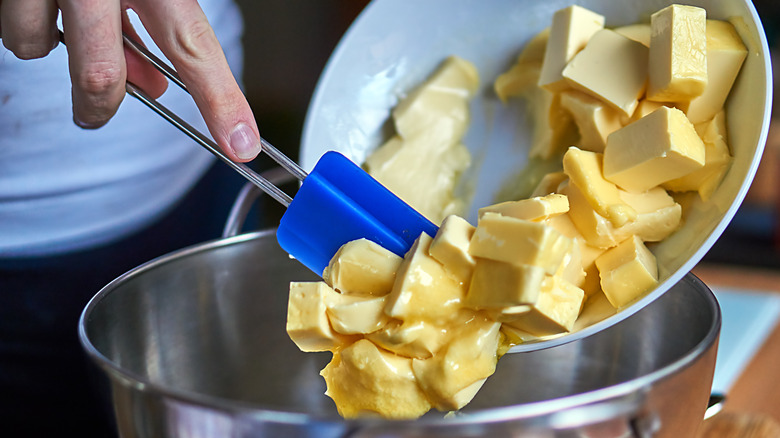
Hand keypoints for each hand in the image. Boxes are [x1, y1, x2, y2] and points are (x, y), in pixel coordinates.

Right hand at [0, 0, 260, 161]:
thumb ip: (158, 22)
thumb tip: (154, 83)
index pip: (195, 44)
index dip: (220, 100)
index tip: (240, 143)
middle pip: (100, 73)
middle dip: (100, 105)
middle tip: (99, 112)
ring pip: (36, 46)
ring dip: (49, 43)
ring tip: (61, 14)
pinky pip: (13, 25)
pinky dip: (27, 20)